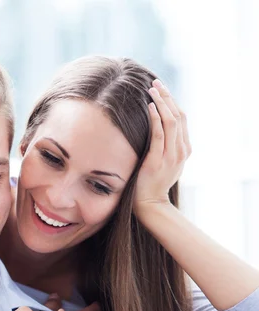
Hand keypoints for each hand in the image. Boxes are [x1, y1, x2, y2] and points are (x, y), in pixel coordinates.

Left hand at [134, 79, 190, 217]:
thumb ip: (167, 147)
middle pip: (178, 116)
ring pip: (171, 122)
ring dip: (161, 102)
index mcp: (184, 149)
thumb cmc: (153, 183)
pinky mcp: (158, 161)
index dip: (172, 101)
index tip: (162, 89)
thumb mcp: (165, 163)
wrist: (151, 204)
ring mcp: (171, 156)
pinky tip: (150, 107)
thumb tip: (158, 130)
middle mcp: (181, 151)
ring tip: (151, 89)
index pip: (182, 119)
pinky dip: (155, 118)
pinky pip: (159, 135)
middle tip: (156, 83)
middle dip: (167, 97)